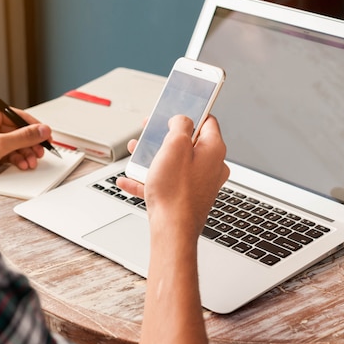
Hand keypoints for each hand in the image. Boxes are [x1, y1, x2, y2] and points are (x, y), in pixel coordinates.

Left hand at [0, 101, 53, 189]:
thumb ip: (23, 137)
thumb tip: (42, 130)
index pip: (19, 116)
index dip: (35, 127)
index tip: (47, 136)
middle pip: (18, 131)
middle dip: (29, 144)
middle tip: (39, 153)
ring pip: (13, 143)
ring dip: (23, 153)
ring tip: (30, 162)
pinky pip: (6, 151)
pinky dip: (15, 158)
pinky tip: (21, 165)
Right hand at [120, 115, 228, 240]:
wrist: (172, 231)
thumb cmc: (175, 192)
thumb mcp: (174, 146)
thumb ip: (179, 126)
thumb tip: (182, 120)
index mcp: (214, 150)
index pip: (207, 121)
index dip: (189, 114)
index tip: (174, 112)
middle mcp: (211, 166)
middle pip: (188, 143)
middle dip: (164, 138)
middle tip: (149, 135)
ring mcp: (200, 183)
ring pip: (175, 163)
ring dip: (154, 157)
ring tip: (135, 157)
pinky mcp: (187, 198)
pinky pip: (167, 182)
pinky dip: (150, 179)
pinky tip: (130, 180)